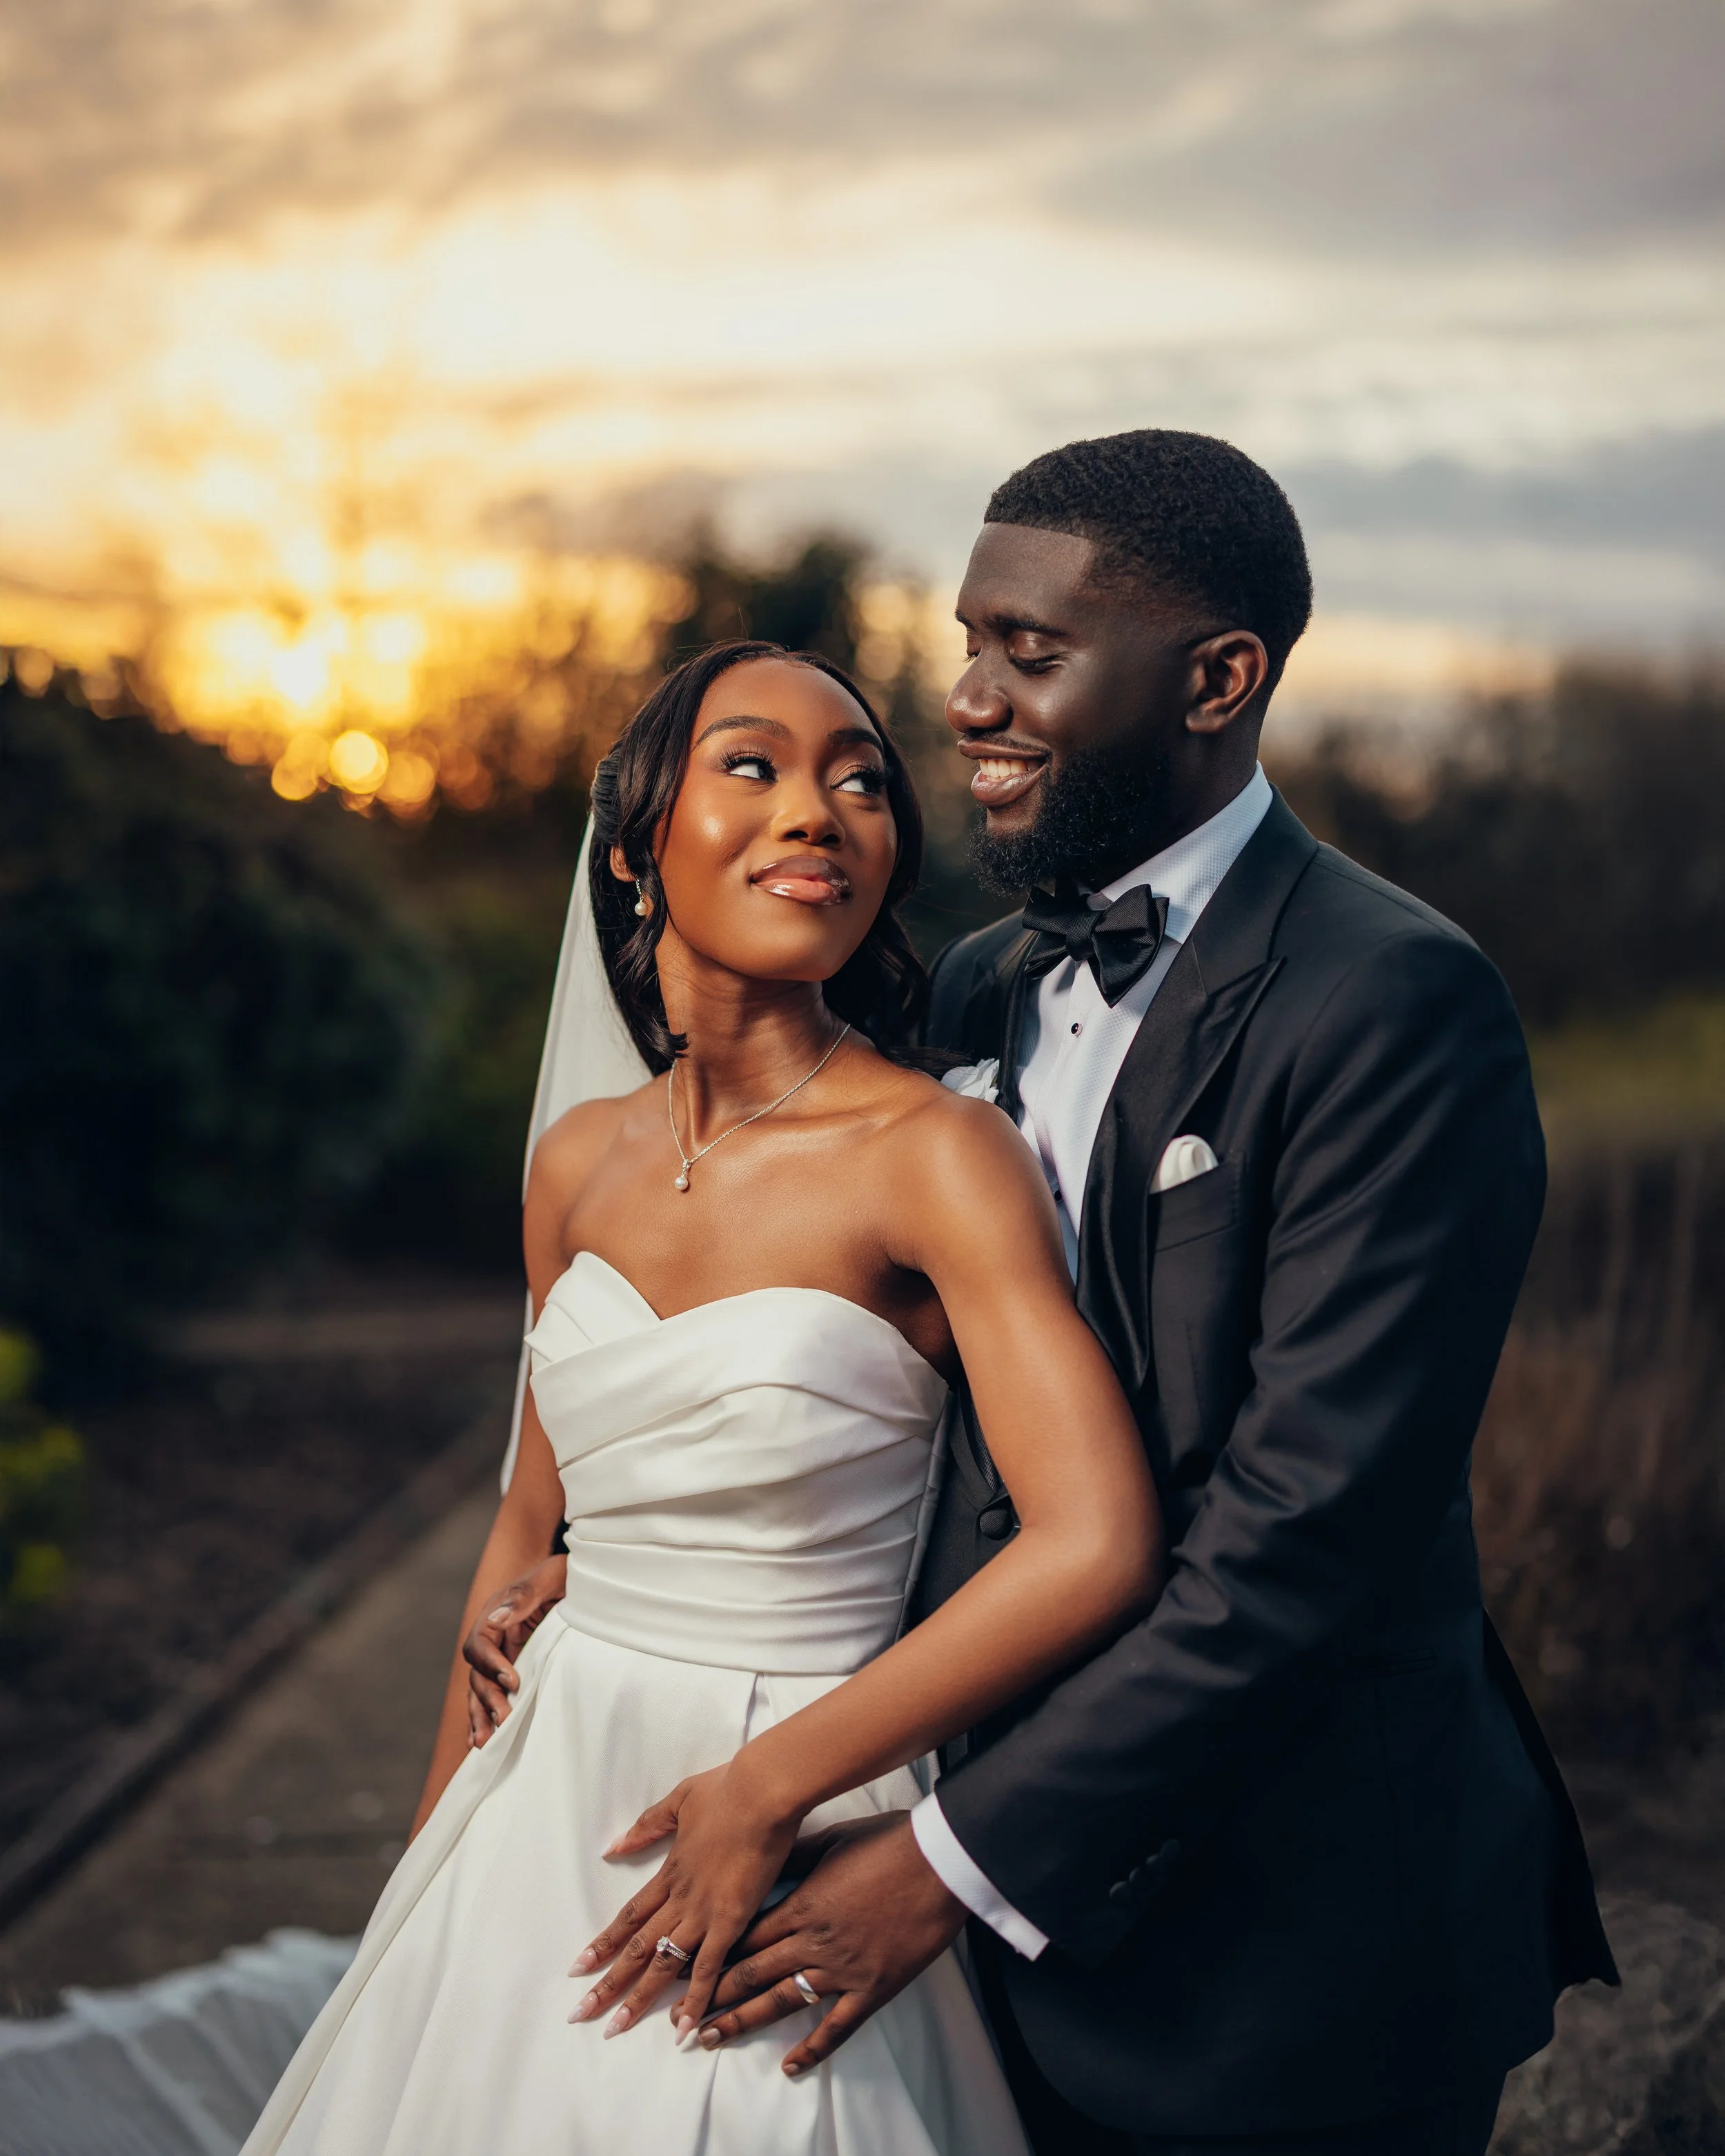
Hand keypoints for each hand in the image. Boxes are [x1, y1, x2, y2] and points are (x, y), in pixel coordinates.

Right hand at [463, 1554, 565, 1745]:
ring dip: (481, 1714)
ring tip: (484, 1743)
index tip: (513, 1680)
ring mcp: (501, 1653)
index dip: (492, 1664)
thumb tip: (496, 1620)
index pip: (480, 1642)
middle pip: (477, 1671)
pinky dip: (485, 1714)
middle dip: (487, 1697)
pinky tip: (482, 1739)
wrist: (581, 1579)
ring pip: (480, 1688)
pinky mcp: (513, 1668)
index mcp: (497, 1612)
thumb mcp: (550, 1576)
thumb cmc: (566, 1575)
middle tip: (504, 1718)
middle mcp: (493, 1636)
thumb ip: (523, 1595)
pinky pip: (493, 1693)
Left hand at [569, 1757, 802, 2038]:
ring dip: (639, 1998)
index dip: (604, 1943)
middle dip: (608, 1982)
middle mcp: (680, 1898)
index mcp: (670, 1872)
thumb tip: (613, 1846)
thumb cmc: (727, 1788)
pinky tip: (684, 2029)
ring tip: (615, 2028)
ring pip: (663, 1964)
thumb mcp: (679, 1800)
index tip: (579, 1967)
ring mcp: (703, 1911)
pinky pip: (709, 1967)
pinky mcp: (731, 1919)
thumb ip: (647, 1826)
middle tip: (581, 2012)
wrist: (761, 1790)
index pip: (629, 1916)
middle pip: (637, 1947)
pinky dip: (696, 2000)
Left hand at [695, 1812, 965, 2076]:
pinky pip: (837, 2026)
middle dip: (713, 1996)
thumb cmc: (889, 1842)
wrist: (938, 1862)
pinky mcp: (873, 1987)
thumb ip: (796, 1858)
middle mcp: (812, 1941)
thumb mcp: (833, 1839)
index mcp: (801, 1904)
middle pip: (752, 1973)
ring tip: (710, 2039)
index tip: (684, 1968)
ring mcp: (842, 1968)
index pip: (744, 1936)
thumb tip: (768, 1860)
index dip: (710, 1954)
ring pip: (782, 2001)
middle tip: (680, 2018)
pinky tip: (790, 2067)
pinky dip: (812, 2049)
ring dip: (743, 2022)